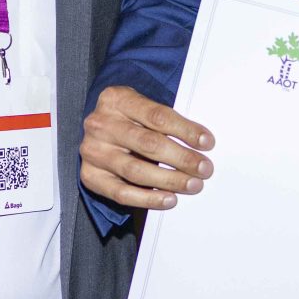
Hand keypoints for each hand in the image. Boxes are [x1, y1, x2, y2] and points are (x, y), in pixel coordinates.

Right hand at [79, 85, 214, 210]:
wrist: (98, 130)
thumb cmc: (129, 119)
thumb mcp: (142, 108)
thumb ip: (165, 121)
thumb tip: (201, 143)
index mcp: (116, 99)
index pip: (157, 116)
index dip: (185, 130)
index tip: (208, 142)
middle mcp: (100, 124)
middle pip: (148, 143)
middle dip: (181, 158)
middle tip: (204, 169)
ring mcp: (93, 151)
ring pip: (135, 170)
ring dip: (169, 180)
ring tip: (192, 185)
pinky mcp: (90, 176)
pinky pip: (121, 193)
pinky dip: (148, 198)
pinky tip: (169, 199)